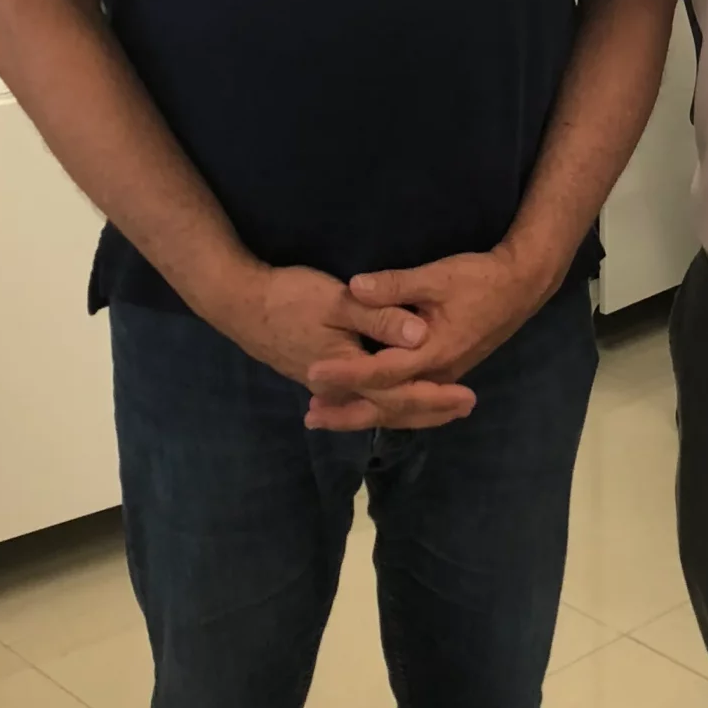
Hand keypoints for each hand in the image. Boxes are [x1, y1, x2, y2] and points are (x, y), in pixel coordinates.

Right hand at [218, 263, 476, 430]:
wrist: (240, 304)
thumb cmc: (289, 297)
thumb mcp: (338, 300)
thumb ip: (380, 317)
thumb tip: (419, 337)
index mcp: (349, 371)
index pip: (400, 393)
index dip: (436, 396)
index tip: (467, 396)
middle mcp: (339, 389)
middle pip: (391, 408)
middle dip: (430, 409)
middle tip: (466, 407)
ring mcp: (327, 386)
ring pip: (375, 406)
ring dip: (409, 409)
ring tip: (440, 409)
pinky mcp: (319, 377)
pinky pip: (361, 399)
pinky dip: (384, 401)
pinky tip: (393, 399)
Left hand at [302, 247, 551, 431]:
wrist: (520, 287)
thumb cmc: (479, 279)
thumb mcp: (436, 276)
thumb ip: (394, 284)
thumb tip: (354, 287)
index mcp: (433, 353)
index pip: (381, 372)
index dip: (346, 375)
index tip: (314, 374)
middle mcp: (438, 374)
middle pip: (388, 405)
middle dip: (348, 413)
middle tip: (311, 415)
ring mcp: (444, 377)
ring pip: (400, 409)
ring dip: (364, 413)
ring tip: (328, 416)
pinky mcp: (446, 372)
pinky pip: (411, 402)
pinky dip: (386, 408)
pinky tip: (367, 406)